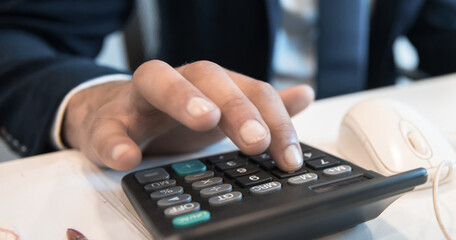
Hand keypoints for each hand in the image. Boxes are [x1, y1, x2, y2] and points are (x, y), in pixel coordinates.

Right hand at [62, 60, 314, 170]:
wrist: (115, 117)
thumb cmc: (176, 115)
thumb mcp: (224, 109)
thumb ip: (261, 105)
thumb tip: (304, 94)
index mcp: (212, 84)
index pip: (251, 91)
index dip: (275, 122)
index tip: (289, 156)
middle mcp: (178, 81)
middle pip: (209, 77)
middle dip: (236, 107)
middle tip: (256, 139)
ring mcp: (139, 98)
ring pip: (156, 80)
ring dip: (182, 97)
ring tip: (205, 119)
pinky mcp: (106, 122)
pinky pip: (107, 127)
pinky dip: (115, 141)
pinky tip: (127, 158)